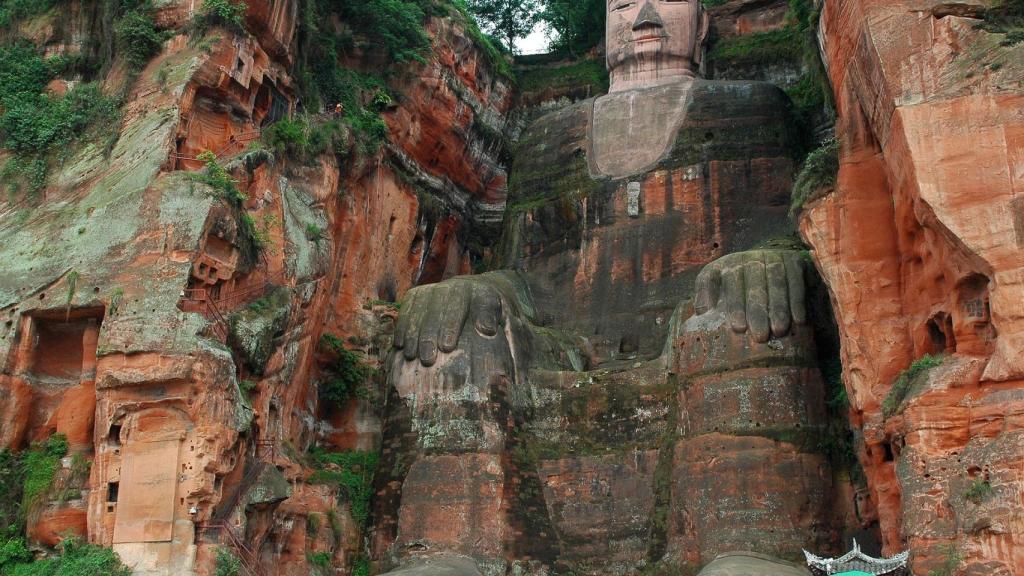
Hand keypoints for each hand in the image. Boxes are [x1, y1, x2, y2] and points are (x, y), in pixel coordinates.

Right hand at [393, 277, 505, 367]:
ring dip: (412, 334)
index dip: (450, 326)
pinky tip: (399, 345)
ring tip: (411, 356)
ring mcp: (430, 290)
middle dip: (428, 335)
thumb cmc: (486, 312)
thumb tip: (486, 329)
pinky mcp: (415, 295)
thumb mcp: (496, 312)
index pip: (457, 307)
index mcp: (470, 290)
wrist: (474, 292)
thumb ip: (491, 318)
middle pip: (434, 311)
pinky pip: (406, 310)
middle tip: (427, 359)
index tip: (447, 347)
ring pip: (417, 311)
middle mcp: (448, 286)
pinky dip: (401, 327)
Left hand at [693, 250, 807, 342]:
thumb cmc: (738, 285)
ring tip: (779, 331)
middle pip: (753, 284)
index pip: (728, 281)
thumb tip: (701, 311)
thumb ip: (705, 294)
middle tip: (760, 336)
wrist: (770, 264)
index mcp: (726, 265)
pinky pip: (796, 280)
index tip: (738, 327)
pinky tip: (798, 319)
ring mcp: (772, 257)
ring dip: (778, 307)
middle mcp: (749, 258)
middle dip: (757, 310)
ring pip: (775, 282)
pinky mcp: (793, 261)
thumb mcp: (716, 284)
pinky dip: (797, 300)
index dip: (733, 304)